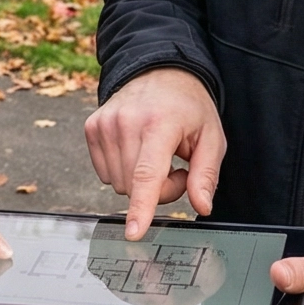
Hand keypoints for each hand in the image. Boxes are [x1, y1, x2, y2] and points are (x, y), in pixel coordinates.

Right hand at [83, 67, 224, 238]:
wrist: (159, 72)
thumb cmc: (188, 108)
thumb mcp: (211, 138)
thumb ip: (206, 175)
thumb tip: (202, 206)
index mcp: (160, 123)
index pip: (147, 173)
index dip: (141, 207)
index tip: (134, 231)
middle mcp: (127, 122)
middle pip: (135, 187)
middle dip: (158, 191)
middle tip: (176, 168)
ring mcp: (105, 123)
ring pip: (118, 184)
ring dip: (139, 182)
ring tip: (156, 156)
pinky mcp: (92, 127)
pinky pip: (104, 173)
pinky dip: (122, 171)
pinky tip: (136, 152)